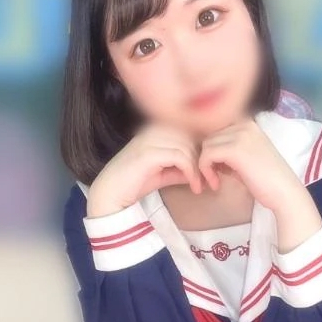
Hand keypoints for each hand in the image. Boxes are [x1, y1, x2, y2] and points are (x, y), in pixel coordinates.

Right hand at [88, 123, 202, 216]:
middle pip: (192, 137)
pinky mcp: (149, 152)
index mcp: (158, 129)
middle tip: (211, 180)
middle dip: (204, 159)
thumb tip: (202, 170)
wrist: (111, 192)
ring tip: (201, 186)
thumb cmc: (135, 182)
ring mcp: (150, 139)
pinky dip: (191, 172)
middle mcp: (154, 129)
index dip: (203, 150)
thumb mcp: (164, 173)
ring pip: (188, 147)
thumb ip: (181, 167)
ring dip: (199, 168)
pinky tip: (193, 185)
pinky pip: (180, 157)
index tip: (210, 171)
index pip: (190, 132)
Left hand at [198, 115, 302, 211]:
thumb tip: (206, 152)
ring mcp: (240, 135)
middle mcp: (244, 124)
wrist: (284, 193)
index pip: (217, 132)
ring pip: (206, 146)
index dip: (213, 152)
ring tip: (216, 182)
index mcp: (248, 124)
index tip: (218, 171)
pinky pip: (207, 156)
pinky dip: (206, 171)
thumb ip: (229, 151)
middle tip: (215, 178)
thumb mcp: (246, 158)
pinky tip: (216, 184)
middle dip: (208, 159)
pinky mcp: (234, 149)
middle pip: (209, 138)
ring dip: (205, 166)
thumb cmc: (267, 181)